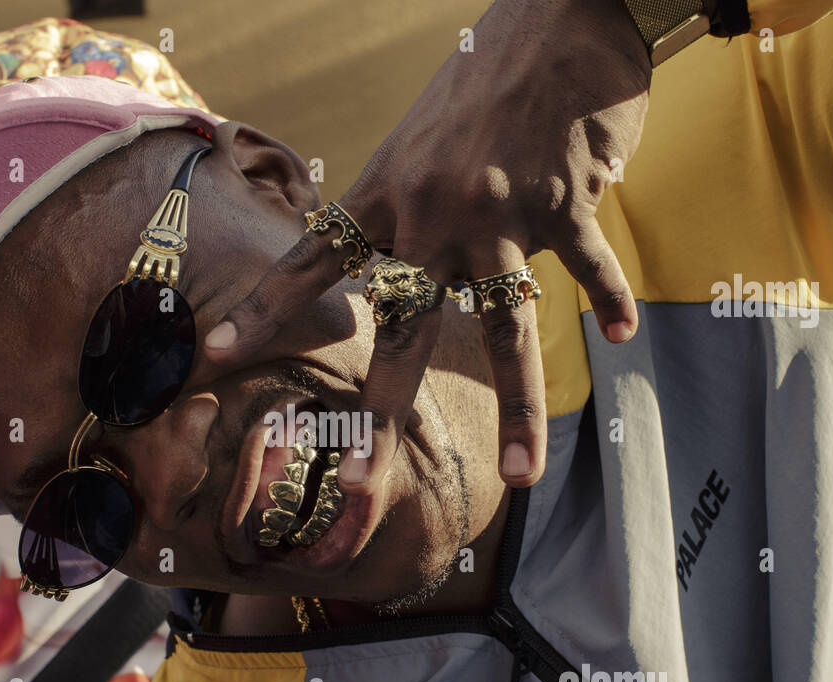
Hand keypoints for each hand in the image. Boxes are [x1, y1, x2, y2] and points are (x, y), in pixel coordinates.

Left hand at [205, 0, 651, 493]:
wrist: (556, 14)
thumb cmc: (483, 79)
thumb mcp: (419, 139)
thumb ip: (405, 209)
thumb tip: (401, 273)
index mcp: (389, 191)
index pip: (314, 260)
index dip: (264, 308)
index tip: (213, 352)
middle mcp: (434, 211)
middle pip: (402, 329)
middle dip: (380, 416)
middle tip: (357, 485)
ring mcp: (500, 211)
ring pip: (504, 329)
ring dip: (518, 409)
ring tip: (522, 477)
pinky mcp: (564, 203)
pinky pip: (587, 269)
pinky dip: (608, 300)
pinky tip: (619, 336)